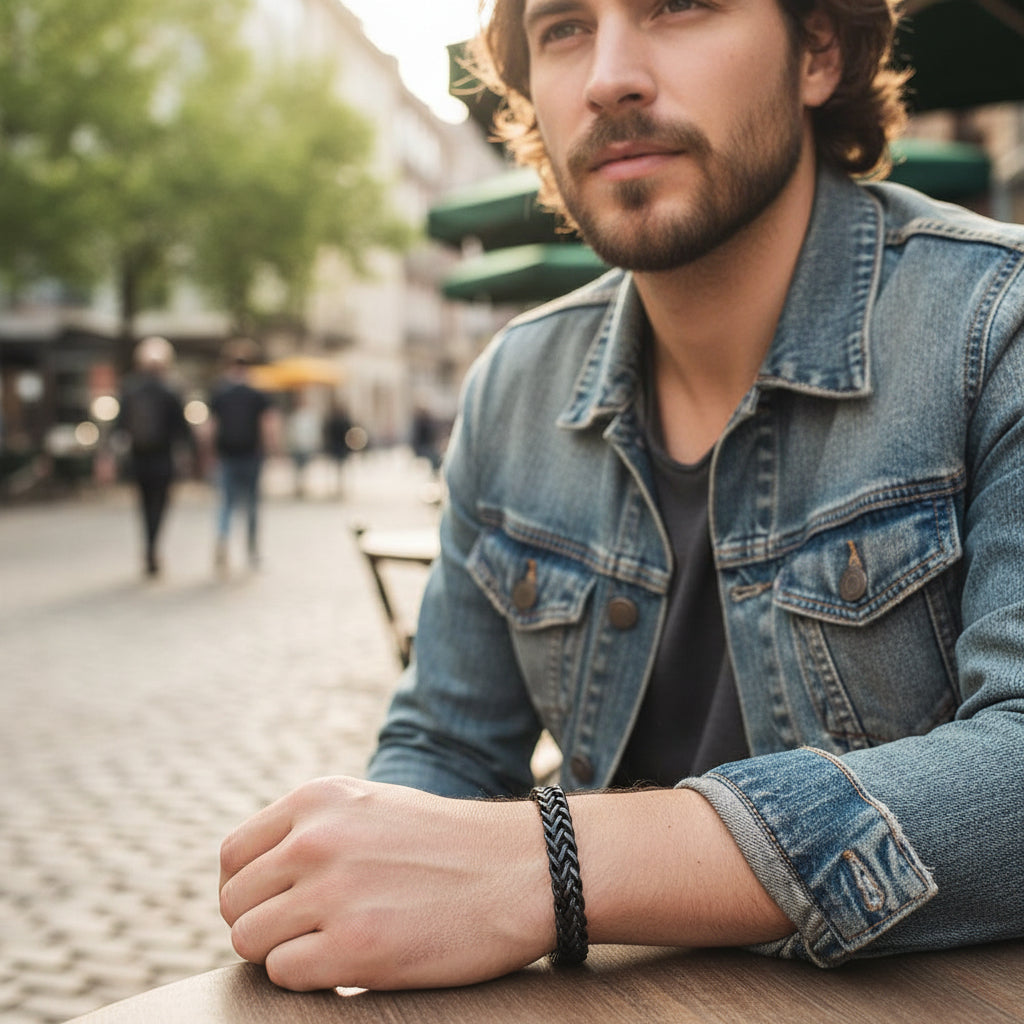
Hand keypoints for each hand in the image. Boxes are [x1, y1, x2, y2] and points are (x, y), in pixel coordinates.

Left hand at [219, 777, 554, 990]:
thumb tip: (254, 876)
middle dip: (262, 923)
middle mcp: (317, 839)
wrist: (519, 870)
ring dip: (282, 953)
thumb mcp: (372, 806)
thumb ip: (313, 829)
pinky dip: (309, 978)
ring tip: (325, 947)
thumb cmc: (447, 844)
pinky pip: (284, 974)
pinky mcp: (355, 948)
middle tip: (304, 934)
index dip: (247, 889)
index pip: (234, 855)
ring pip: (249, 941)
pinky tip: (347, 963)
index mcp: (318, 799)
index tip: (274, 905)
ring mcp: (334, 893)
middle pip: (235, 901)